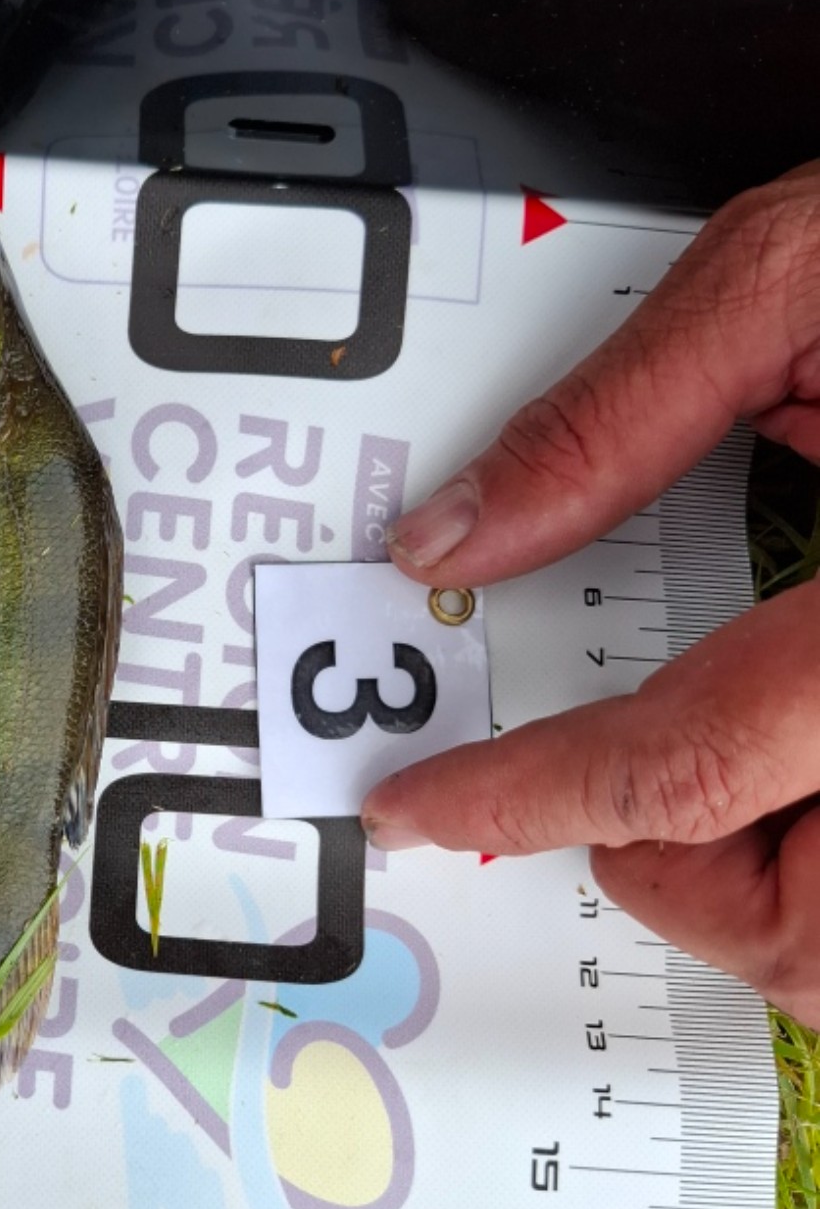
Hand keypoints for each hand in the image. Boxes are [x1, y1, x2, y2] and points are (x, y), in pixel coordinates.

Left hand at [363, 164, 819, 1023]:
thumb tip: (461, 534)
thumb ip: (617, 417)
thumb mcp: (803, 273)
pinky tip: (815, 746)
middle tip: (606, 765)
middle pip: (811, 935)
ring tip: (754, 731)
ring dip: (774, 885)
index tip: (428, 801)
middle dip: (674, 870)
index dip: (530, 796)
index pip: (691, 769)